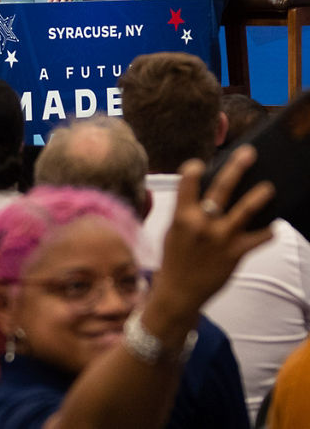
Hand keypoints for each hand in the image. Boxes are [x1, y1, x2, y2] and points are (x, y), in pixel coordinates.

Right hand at [152, 145, 273, 318]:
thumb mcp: (173, 231)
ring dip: (259, 197)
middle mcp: (203, 224)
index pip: (187, 183)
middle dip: (236, 168)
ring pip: (245, 211)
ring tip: (269, 188)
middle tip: (249, 153)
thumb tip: (205, 193)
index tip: (199, 164)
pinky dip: (267, 232)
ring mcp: (221, 238)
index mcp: (182, 216)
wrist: (179, 291)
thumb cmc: (174, 258)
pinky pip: (258, 238)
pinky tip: (271, 227)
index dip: (193, 169)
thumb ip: (187, 212)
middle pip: (222, 189)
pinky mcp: (236, 253)